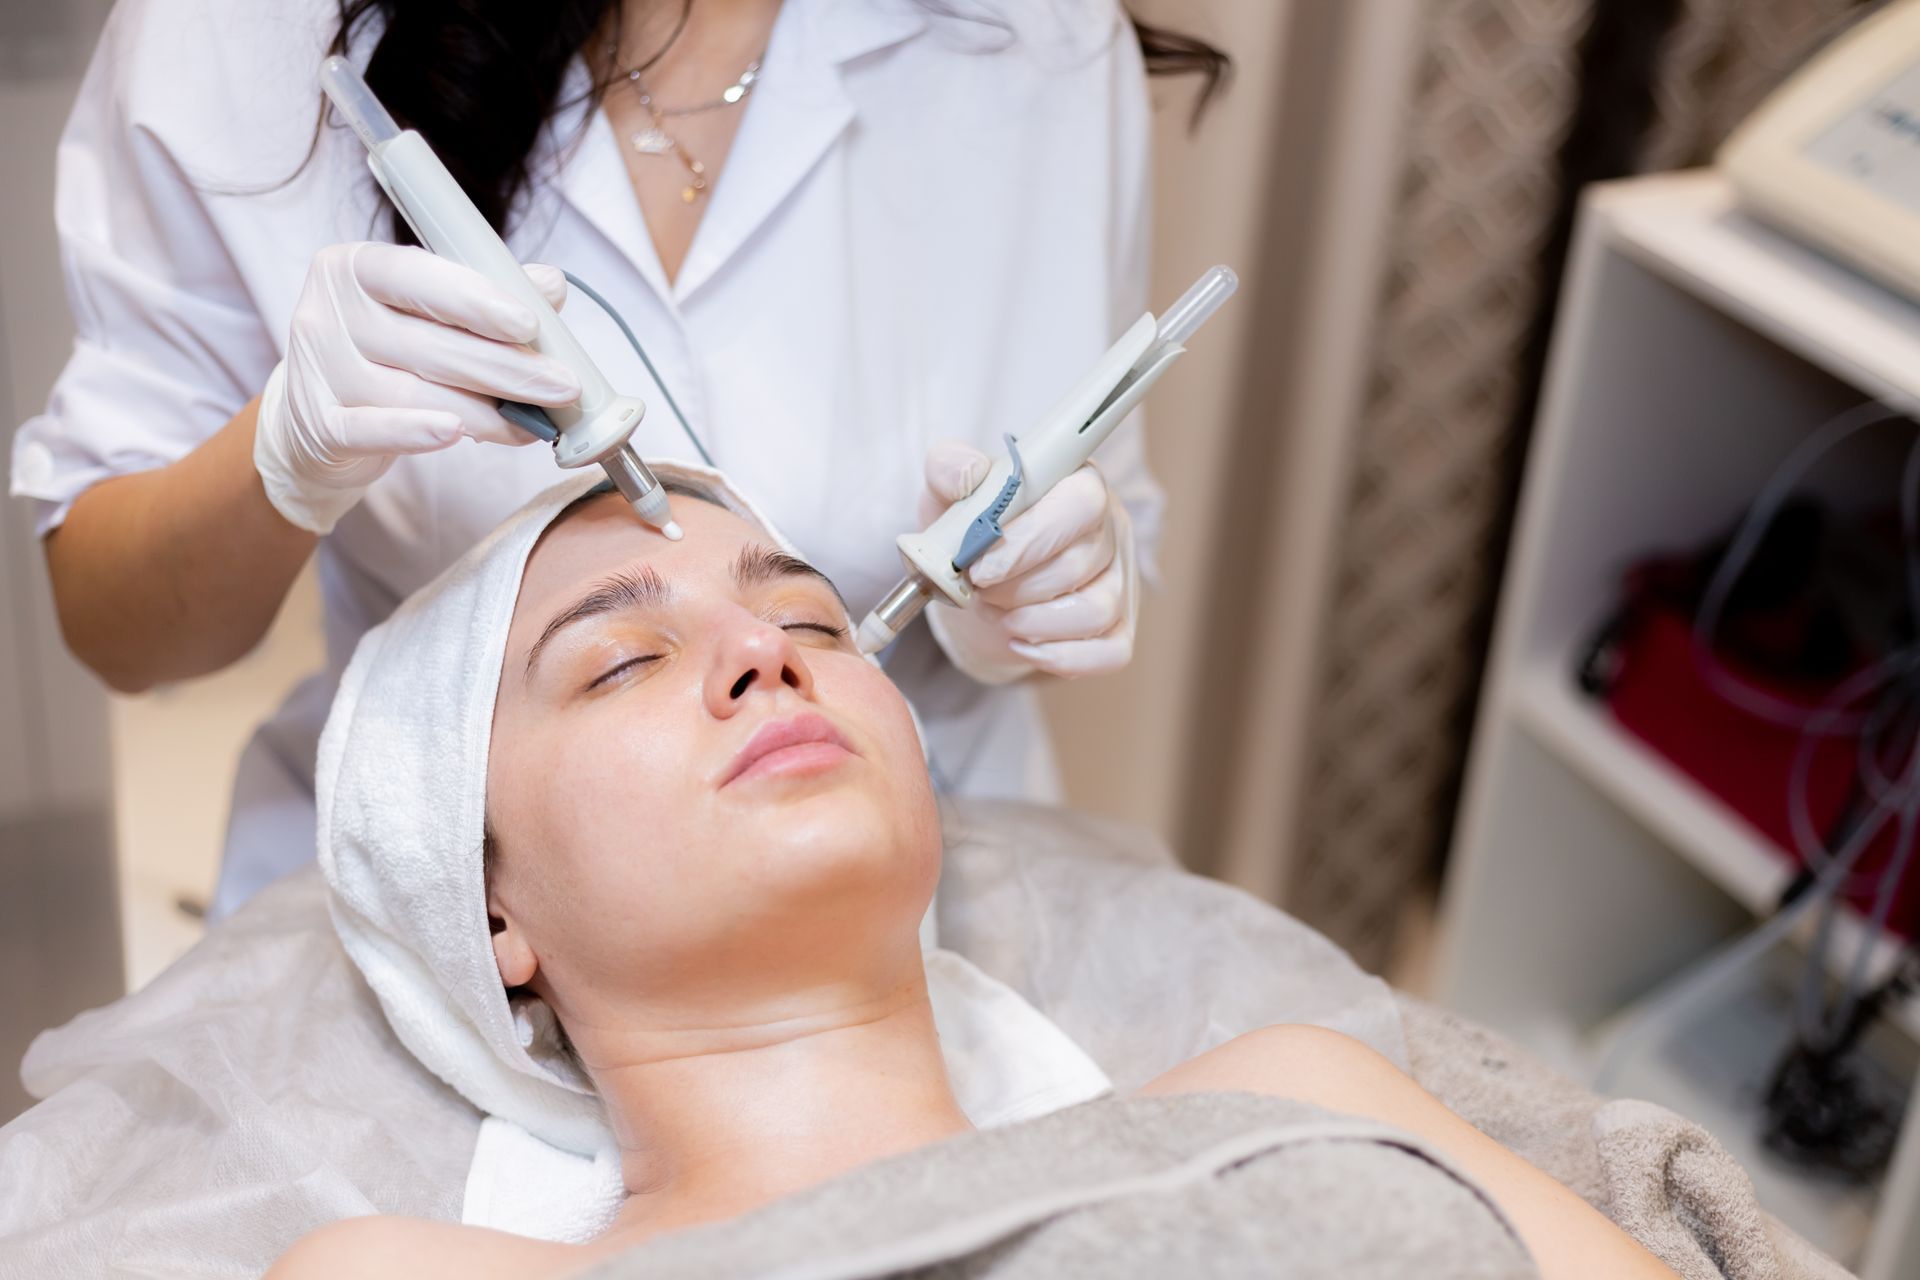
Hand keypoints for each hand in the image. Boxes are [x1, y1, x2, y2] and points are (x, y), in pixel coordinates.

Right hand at [254, 242, 578, 533]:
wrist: (315, 419)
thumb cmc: (385, 355)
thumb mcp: (427, 315)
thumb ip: (485, 297)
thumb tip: (550, 285)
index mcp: (355, 268)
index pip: (417, 276)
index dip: (475, 300)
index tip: (529, 325)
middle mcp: (328, 312)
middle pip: (429, 343)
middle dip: (506, 368)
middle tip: (562, 386)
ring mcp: (318, 370)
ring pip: (414, 393)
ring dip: (485, 412)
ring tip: (534, 424)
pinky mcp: (318, 425)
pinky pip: (373, 430)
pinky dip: (417, 433)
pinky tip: (457, 434)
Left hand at [919, 439, 1138, 682]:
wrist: (979, 589)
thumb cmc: (974, 534)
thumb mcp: (949, 494)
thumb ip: (950, 469)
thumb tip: (967, 475)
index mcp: (1077, 484)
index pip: (1080, 503)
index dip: (1030, 539)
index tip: (981, 567)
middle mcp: (1109, 530)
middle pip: (1080, 563)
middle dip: (1016, 588)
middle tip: (980, 589)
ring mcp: (1119, 581)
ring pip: (1096, 611)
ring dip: (1032, 622)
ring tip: (997, 613)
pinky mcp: (1119, 628)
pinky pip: (1110, 653)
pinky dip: (1060, 656)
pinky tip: (1021, 644)